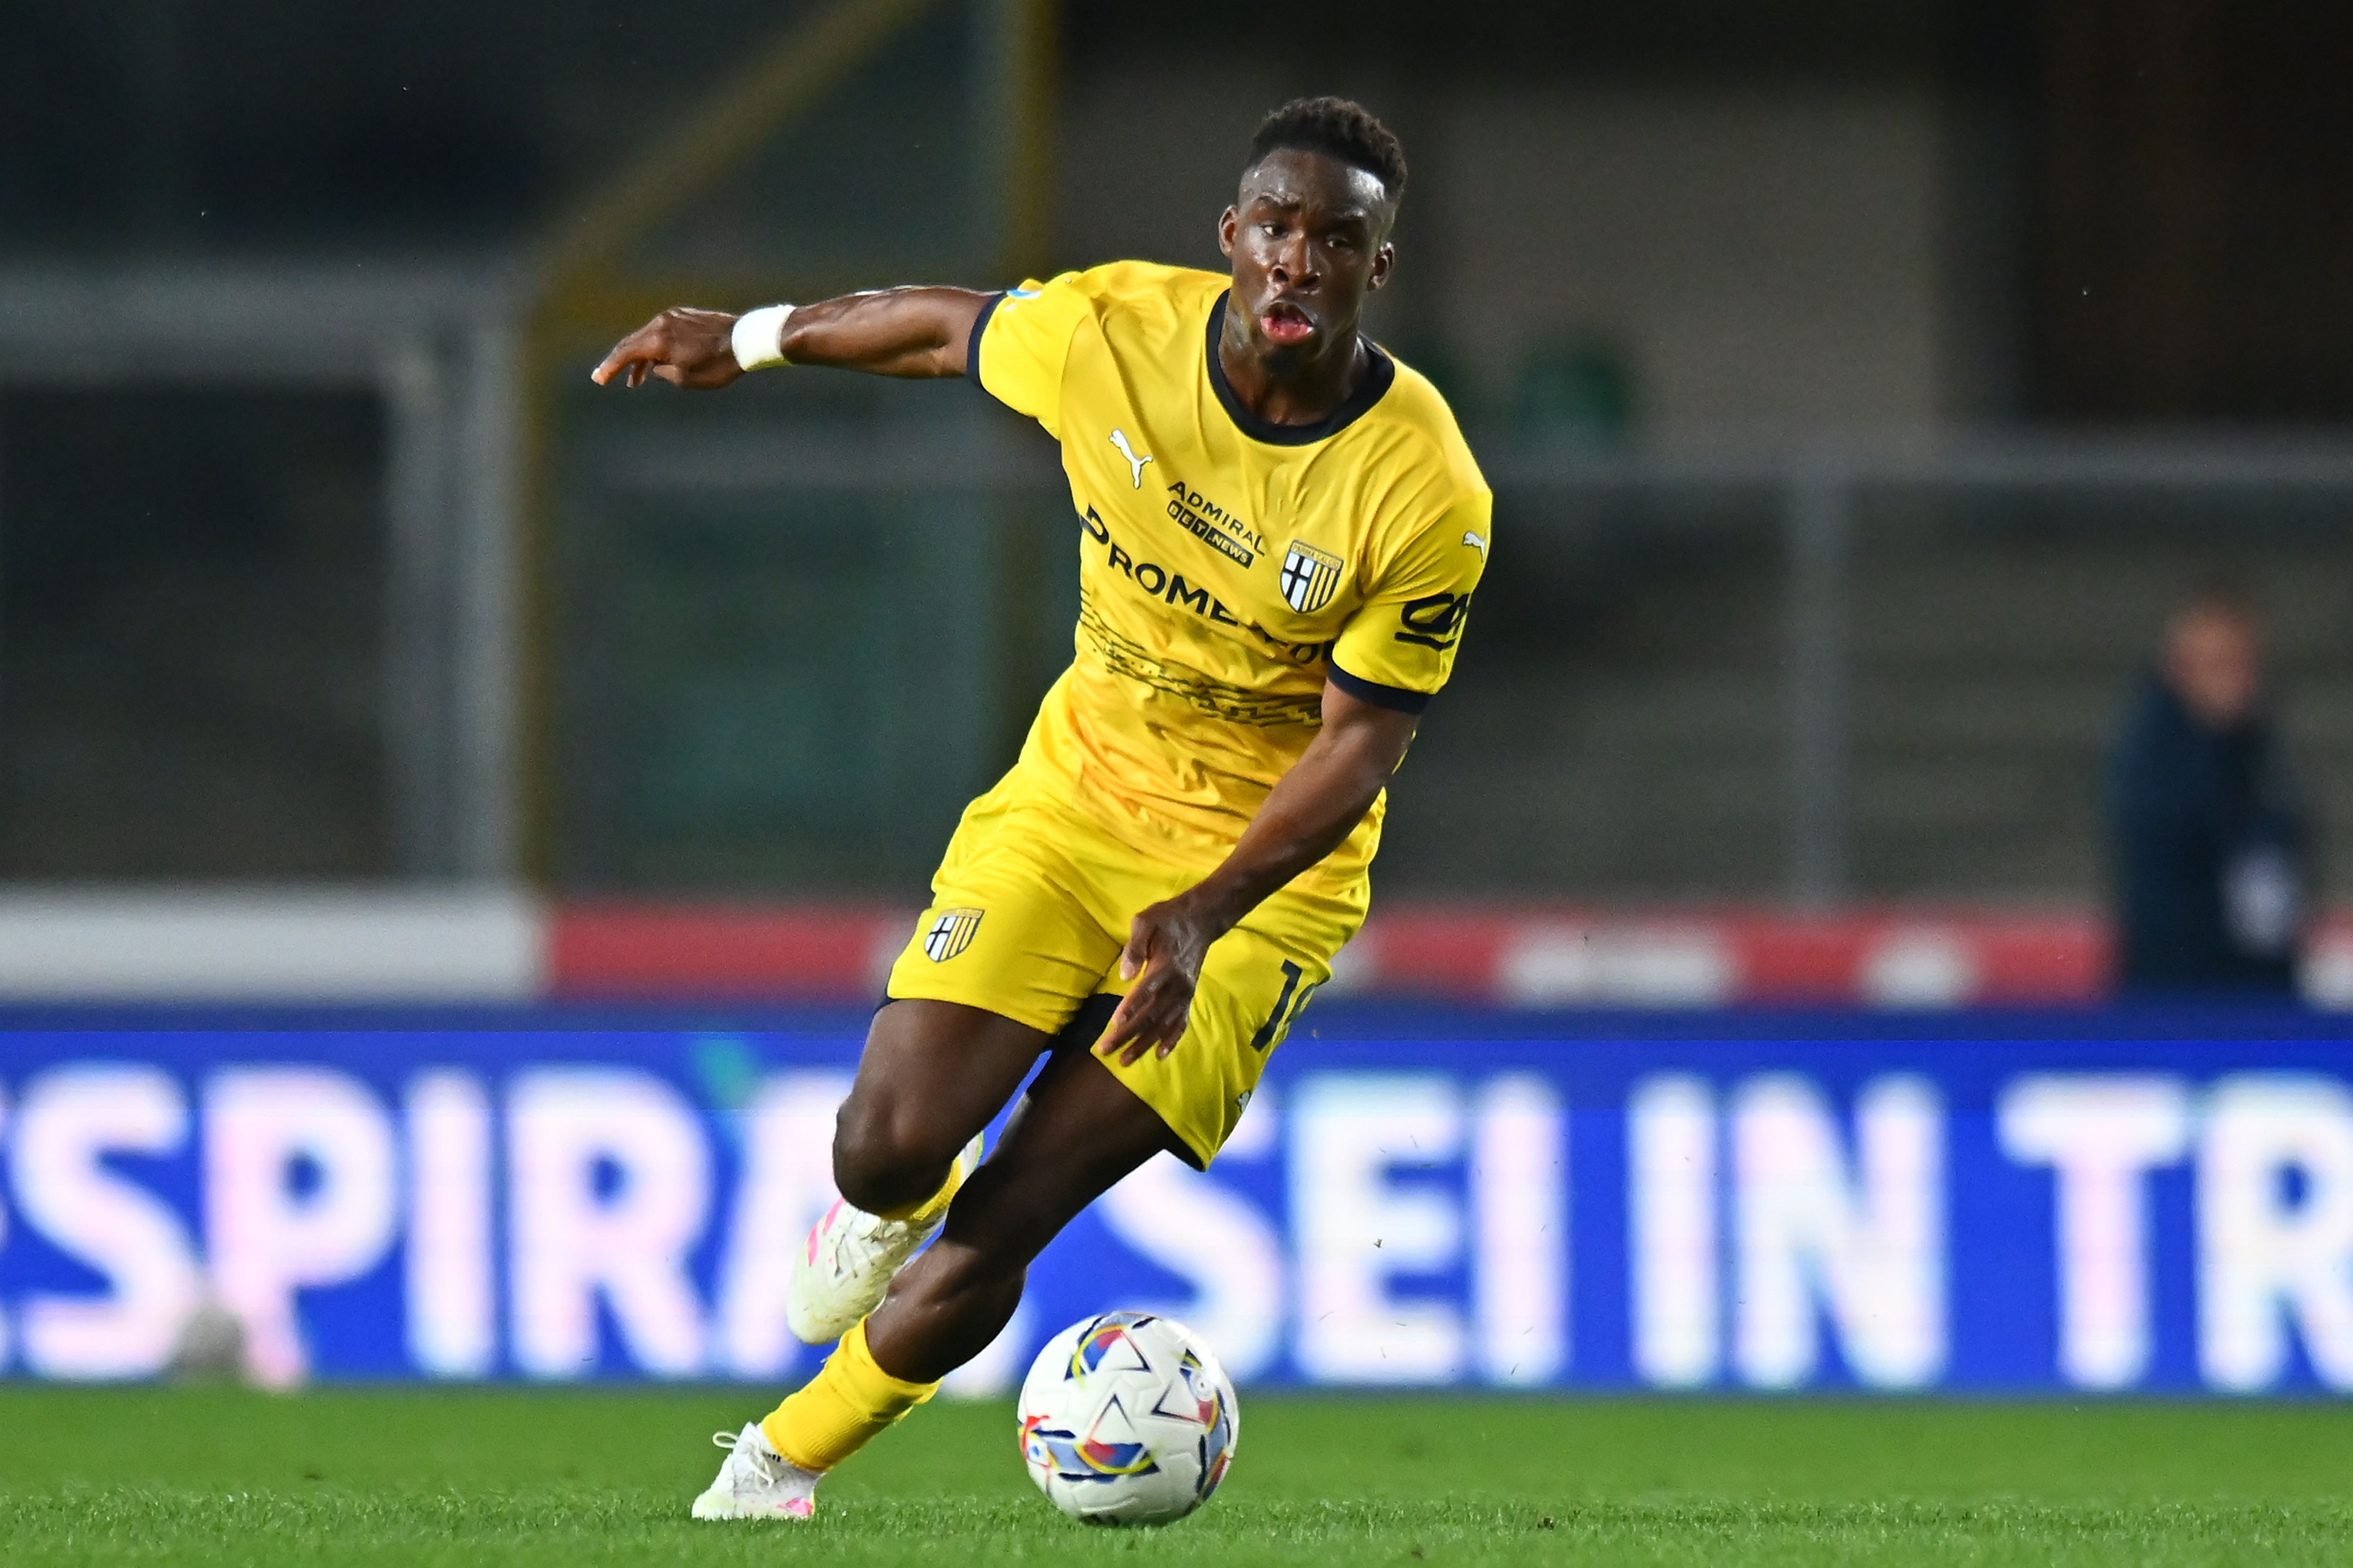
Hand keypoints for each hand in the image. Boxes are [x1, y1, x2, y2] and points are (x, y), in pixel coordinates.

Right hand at [590, 307, 743, 388]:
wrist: (745, 340)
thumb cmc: (717, 365)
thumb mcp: (684, 378)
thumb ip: (661, 371)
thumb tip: (653, 366)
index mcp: (657, 339)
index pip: (625, 354)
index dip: (610, 368)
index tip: (598, 379)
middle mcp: (661, 322)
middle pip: (632, 342)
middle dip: (619, 361)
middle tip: (606, 377)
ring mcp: (673, 316)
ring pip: (648, 336)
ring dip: (641, 357)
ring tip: (638, 380)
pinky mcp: (686, 315)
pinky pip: (663, 330)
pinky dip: (656, 346)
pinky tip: (658, 360)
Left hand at [1096, 894, 1228, 1064]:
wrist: (1201, 919)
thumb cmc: (1168, 918)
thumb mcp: (1146, 921)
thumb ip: (1134, 947)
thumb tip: (1125, 975)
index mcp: (1165, 966)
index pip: (1146, 991)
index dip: (1130, 1008)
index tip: (1114, 1025)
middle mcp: (1177, 985)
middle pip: (1151, 1014)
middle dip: (1127, 1035)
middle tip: (1105, 1050)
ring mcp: (1185, 993)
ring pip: (1163, 1024)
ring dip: (1144, 1044)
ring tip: (1125, 1060)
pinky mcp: (1188, 996)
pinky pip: (1181, 1022)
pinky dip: (1171, 1040)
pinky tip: (1159, 1055)